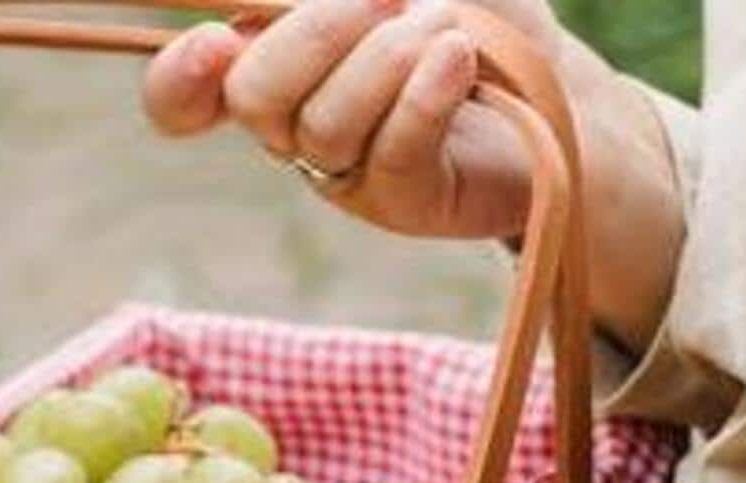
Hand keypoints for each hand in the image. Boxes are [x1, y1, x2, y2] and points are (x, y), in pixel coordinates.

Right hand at [141, 0, 567, 239]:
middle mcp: (297, 123)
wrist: (566, 86)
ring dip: (387, 59)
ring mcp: (347, 170)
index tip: (212, 44)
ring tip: (450, 29)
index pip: (185, 96)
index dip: (179, 80)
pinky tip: (458, 56)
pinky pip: (391, 152)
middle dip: (312, 35)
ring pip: (323, 125)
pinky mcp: (404, 201)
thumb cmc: (477, 14)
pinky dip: (423, 95)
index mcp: (278, 64)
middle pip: (253, 98)